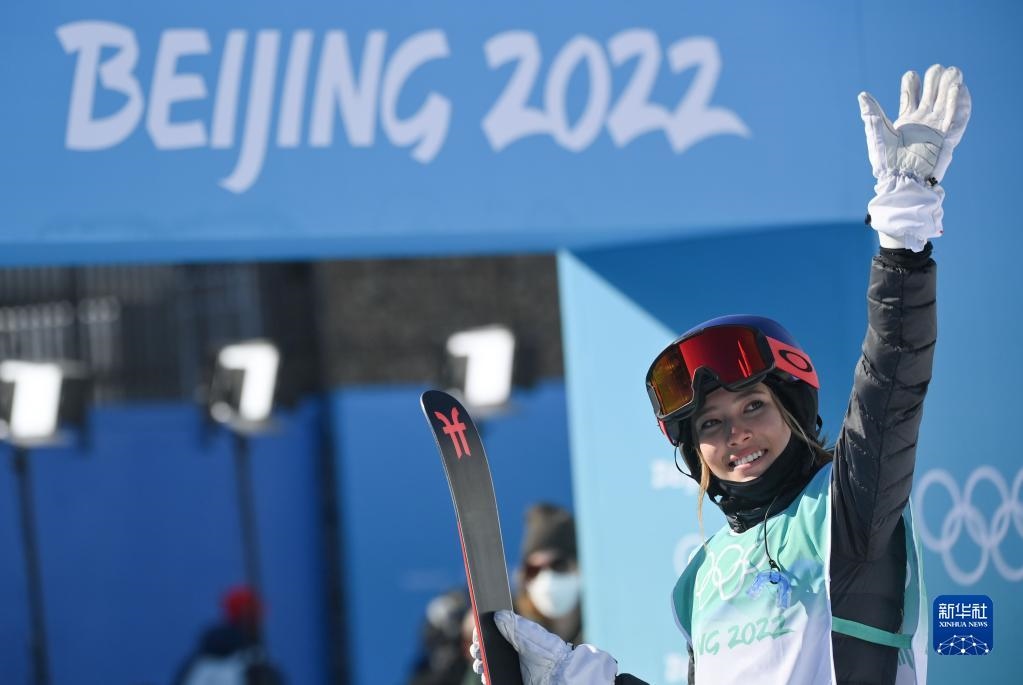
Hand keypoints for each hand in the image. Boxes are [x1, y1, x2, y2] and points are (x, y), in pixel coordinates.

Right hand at [471, 611, 617, 684]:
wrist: (561, 673)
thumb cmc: (549, 651)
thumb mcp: (531, 634)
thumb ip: (514, 625)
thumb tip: (497, 615)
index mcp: (512, 639)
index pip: (490, 635)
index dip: (481, 634)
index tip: (476, 633)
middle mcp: (509, 654)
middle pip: (485, 651)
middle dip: (477, 649)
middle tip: (477, 649)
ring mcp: (508, 669)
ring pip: (486, 667)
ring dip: (479, 664)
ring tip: (480, 663)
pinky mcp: (509, 681)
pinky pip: (493, 680)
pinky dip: (487, 678)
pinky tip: (486, 674)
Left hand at [859, 64, 969, 184]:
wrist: (899, 179)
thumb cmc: (886, 160)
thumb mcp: (877, 133)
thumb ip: (872, 113)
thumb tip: (862, 94)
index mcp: (906, 120)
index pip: (911, 96)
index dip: (911, 84)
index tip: (910, 75)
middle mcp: (923, 122)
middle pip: (932, 95)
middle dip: (935, 81)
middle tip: (936, 69)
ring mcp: (936, 129)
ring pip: (946, 103)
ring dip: (950, 87)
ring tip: (953, 71)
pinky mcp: (947, 138)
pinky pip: (957, 119)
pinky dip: (959, 104)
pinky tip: (960, 88)